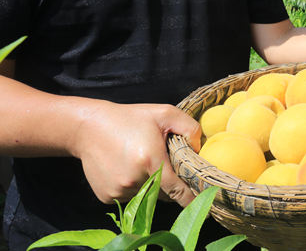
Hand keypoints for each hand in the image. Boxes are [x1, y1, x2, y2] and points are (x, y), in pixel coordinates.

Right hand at [72, 100, 201, 206]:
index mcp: (151, 161)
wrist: (89, 127)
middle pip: (163, 194)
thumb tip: (199, 149)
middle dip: (169, 184)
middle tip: (162, 164)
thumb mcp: (164, 113)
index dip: (190, 199)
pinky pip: (130, 198)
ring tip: (141, 162)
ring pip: (147, 197)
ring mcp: (118, 190)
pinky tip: (127, 168)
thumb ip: (189, 128)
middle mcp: (134, 180)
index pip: (177, 190)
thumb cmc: (130, 118)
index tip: (203, 205)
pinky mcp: (107, 196)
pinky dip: (134, 187)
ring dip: (150, 185)